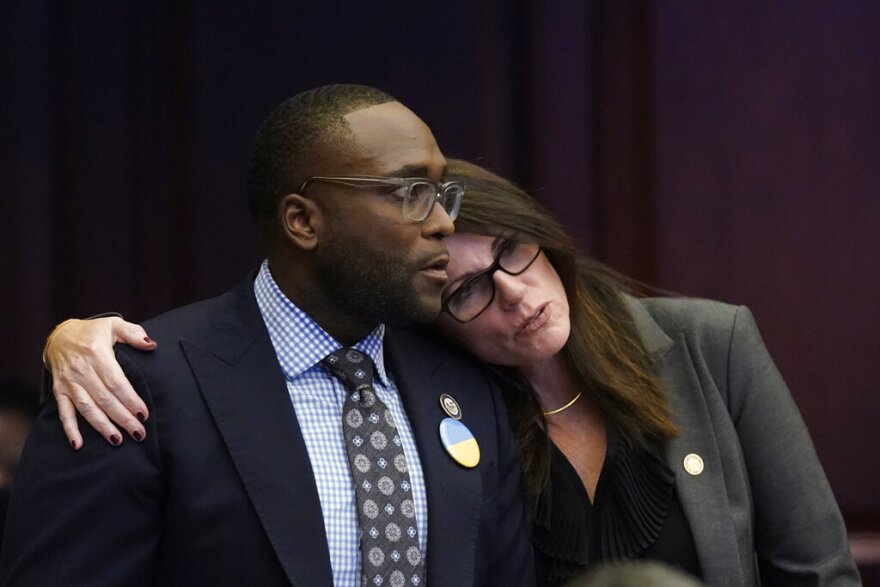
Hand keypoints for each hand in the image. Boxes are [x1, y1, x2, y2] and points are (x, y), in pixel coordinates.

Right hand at [45, 317, 156, 448]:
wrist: (59, 336)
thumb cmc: (92, 332)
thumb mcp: (114, 324)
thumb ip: (133, 333)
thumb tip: (151, 345)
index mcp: (96, 353)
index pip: (115, 381)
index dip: (129, 399)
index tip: (143, 414)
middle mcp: (81, 370)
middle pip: (104, 399)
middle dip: (122, 418)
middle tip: (139, 433)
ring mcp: (68, 382)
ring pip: (86, 408)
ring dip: (101, 426)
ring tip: (117, 440)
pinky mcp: (59, 391)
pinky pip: (64, 412)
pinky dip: (70, 429)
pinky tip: (78, 444)